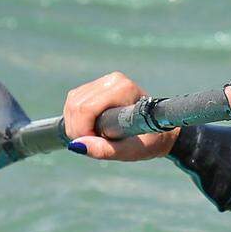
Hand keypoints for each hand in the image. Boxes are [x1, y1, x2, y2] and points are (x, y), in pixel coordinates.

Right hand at [63, 71, 179, 160]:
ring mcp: (103, 80)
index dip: (82, 130)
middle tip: (93, 144)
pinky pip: (72, 102)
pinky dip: (75, 120)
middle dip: (77, 130)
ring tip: (94, 137)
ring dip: (75, 125)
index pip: (86, 109)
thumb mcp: (130, 151)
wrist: (159, 131)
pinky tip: (91, 128)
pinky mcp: (94, 86)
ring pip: (71, 103)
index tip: (96, 143)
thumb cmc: (148, 141)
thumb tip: (76, 145)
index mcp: (125, 90)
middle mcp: (113, 80)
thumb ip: (105, 150)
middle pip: (75, 105)